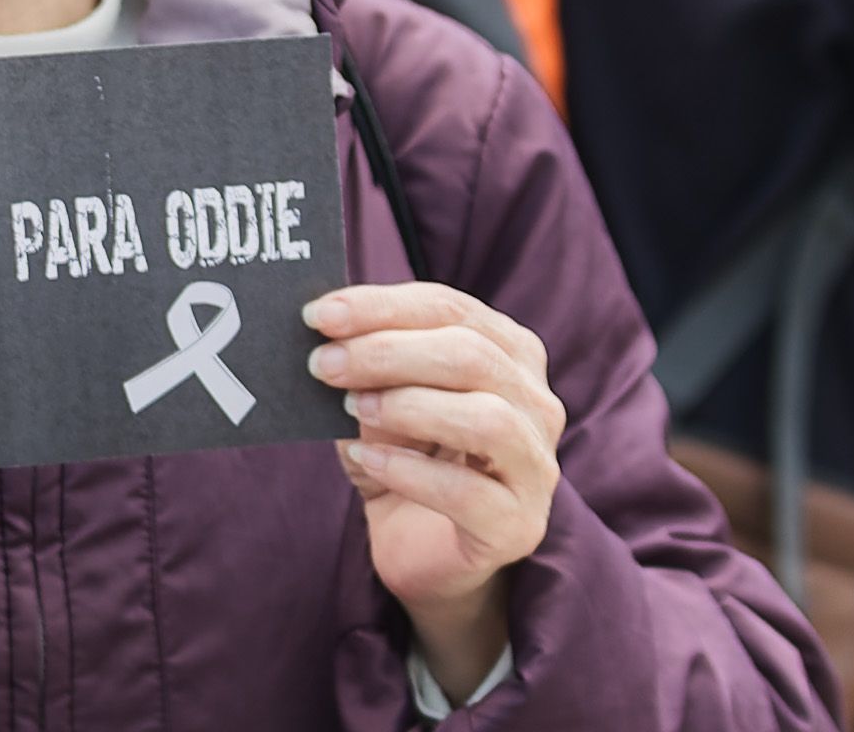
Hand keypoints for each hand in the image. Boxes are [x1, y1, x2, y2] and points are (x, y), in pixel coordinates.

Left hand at [308, 282, 564, 696]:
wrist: (421, 547)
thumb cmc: (402, 455)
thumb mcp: (376, 400)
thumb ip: (364, 367)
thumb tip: (324, 335)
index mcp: (507, 353)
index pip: (449, 307)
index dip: (380, 306)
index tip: (318, 315)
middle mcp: (535, 403)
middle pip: (471, 355)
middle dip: (385, 353)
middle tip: (322, 364)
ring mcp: (536, 467)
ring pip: (488, 418)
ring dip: (407, 406)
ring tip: (351, 409)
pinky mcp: (519, 526)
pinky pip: (470, 493)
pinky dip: (410, 471)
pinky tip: (366, 461)